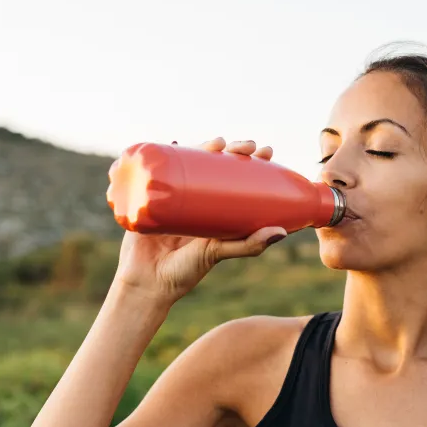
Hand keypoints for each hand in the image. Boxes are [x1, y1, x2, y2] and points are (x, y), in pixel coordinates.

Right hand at [110, 137, 287, 304]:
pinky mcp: (149, 196)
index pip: (236, 178)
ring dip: (203, 146)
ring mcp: (172, 196)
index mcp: (214, 210)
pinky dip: (164, 154)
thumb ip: (247, 245)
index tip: (266, 152)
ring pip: (189, 163)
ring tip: (217, 142)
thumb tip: (281, 232)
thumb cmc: (183, 273)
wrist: (144, 284)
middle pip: (214, 165)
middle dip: (232, 149)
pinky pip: (156, 171)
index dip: (251, 161)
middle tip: (247, 146)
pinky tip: (174, 143)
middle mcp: (195, 199)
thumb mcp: (217, 253)